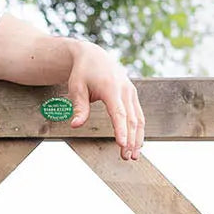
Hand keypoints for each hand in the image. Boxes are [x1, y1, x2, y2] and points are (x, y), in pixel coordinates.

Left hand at [66, 43, 144, 160]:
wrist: (94, 56)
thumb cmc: (82, 73)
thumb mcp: (76, 87)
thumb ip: (79, 107)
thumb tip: (75, 125)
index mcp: (110, 87)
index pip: (118, 112)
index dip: (121, 129)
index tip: (122, 144)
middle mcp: (125, 90)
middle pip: (131, 119)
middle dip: (130, 140)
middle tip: (126, 157)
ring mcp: (131, 92)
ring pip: (138, 118)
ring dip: (137, 138)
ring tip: (133, 156)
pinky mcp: (132, 95)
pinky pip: (138, 115)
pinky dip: (138, 130)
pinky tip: (136, 144)